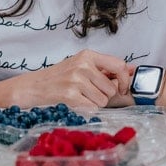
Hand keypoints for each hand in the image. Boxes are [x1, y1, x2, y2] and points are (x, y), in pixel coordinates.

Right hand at [2, 49, 130, 109]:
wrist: (33, 87)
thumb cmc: (58, 78)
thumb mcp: (80, 66)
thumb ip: (105, 68)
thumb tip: (132, 70)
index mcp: (87, 55)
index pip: (119, 65)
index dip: (125, 80)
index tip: (122, 88)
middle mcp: (83, 65)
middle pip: (112, 88)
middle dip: (104, 95)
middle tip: (88, 92)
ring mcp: (76, 80)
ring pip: (103, 100)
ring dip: (94, 103)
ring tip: (79, 96)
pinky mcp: (71, 95)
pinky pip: (93, 108)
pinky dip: (86, 109)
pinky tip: (74, 102)